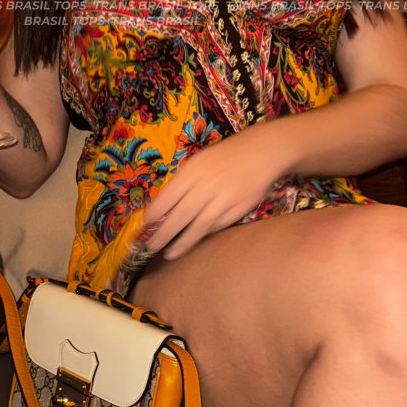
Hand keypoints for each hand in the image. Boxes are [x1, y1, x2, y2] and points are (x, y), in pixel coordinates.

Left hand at [136, 131, 286, 261]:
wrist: (262, 152)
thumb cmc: (225, 156)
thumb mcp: (199, 161)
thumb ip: (184, 182)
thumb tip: (164, 206)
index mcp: (193, 171)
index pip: (168, 196)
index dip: (155, 213)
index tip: (144, 226)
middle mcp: (207, 186)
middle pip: (180, 215)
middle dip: (164, 233)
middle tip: (151, 247)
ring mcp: (224, 199)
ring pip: (199, 226)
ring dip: (183, 242)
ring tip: (169, 254)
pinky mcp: (239, 209)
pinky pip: (218, 226)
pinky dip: (205, 234)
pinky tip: (195, 242)